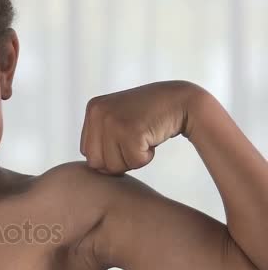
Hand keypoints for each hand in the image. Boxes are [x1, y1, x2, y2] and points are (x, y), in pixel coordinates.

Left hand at [80, 80, 202, 174]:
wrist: (182, 101)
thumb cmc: (150, 117)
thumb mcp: (117, 120)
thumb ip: (100, 139)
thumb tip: (94, 169)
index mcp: (93, 109)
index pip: (88, 153)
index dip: (109, 155)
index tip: (127, 139)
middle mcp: (98, 112)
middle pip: (96, 162)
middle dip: (118, 161)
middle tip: (136, 141)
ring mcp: (112, 120)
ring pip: (113, 166)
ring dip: (132, 159)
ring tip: (144, 137)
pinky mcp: (130, 130)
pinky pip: (133, 162)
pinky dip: (146, 157)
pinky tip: (152, 137)